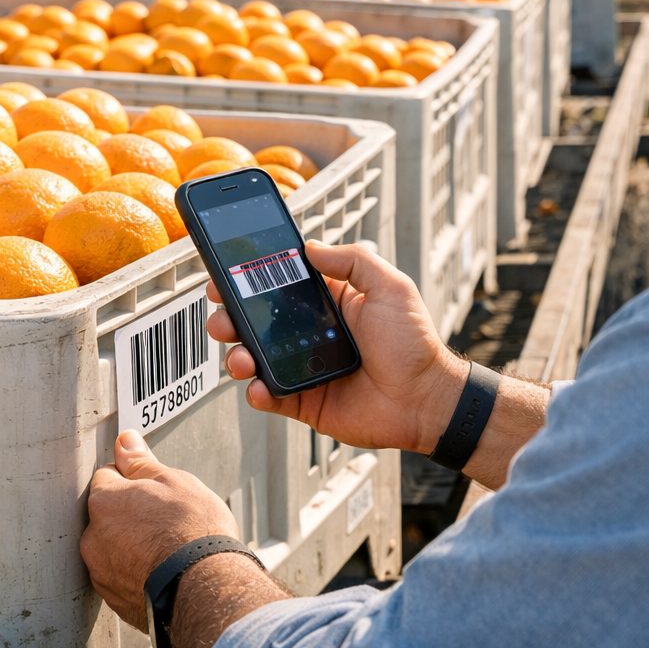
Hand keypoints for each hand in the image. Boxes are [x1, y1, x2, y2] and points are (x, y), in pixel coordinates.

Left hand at [80, 430, 238, 630]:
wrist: (206, 587)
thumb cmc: (192, 532)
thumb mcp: (174, 482)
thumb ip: (141, 463)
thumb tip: (125, 442)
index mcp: (104, 502)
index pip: (107, 476)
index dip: (133, 479)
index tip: (154, 488)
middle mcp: (93, 539)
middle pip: (108, 515)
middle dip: (130, 514)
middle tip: (165, 518)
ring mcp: (102, 573)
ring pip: (114, 547)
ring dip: (132, 545)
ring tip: (167, 548)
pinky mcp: (115, 600)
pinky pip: (122, 576)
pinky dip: (137, 571)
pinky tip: (163, 570)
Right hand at [205, 240, 465, 453]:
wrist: (426, 400)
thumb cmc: (415, 344)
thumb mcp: (391, 287)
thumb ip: (353, 261)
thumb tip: (311, 246)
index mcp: (326, 303)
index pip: (278, 286)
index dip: (248, 279)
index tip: (226, 273)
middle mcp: (309, 334)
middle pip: (255, 322)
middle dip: (229, 317)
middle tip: (222, 316)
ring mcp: (303, 368)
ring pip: (255, 358)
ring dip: (236, 354)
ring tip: (239, 356)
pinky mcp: (304, 402)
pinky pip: (270, 396)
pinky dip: (257, 393)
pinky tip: (258, 387)